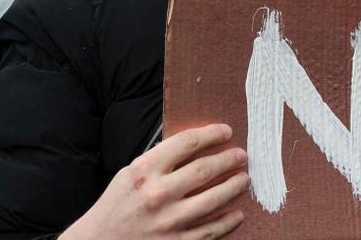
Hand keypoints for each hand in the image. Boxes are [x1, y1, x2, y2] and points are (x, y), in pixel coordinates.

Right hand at [60, 124, 246, 239]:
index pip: (186, 143)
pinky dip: (228, 221)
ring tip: (244, 179)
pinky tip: (238, 213)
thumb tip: (194, 147)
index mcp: (144, 170)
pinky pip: (211, 231)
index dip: (211, 134)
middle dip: (229, 159)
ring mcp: (169, 220)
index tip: (226, 131)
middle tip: (242, 155)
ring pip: (214, 199)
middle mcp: (158, 193)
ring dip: (234, 187)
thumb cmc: (116, 205)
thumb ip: (158, 160)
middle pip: (205, 169)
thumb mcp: (130, 173)